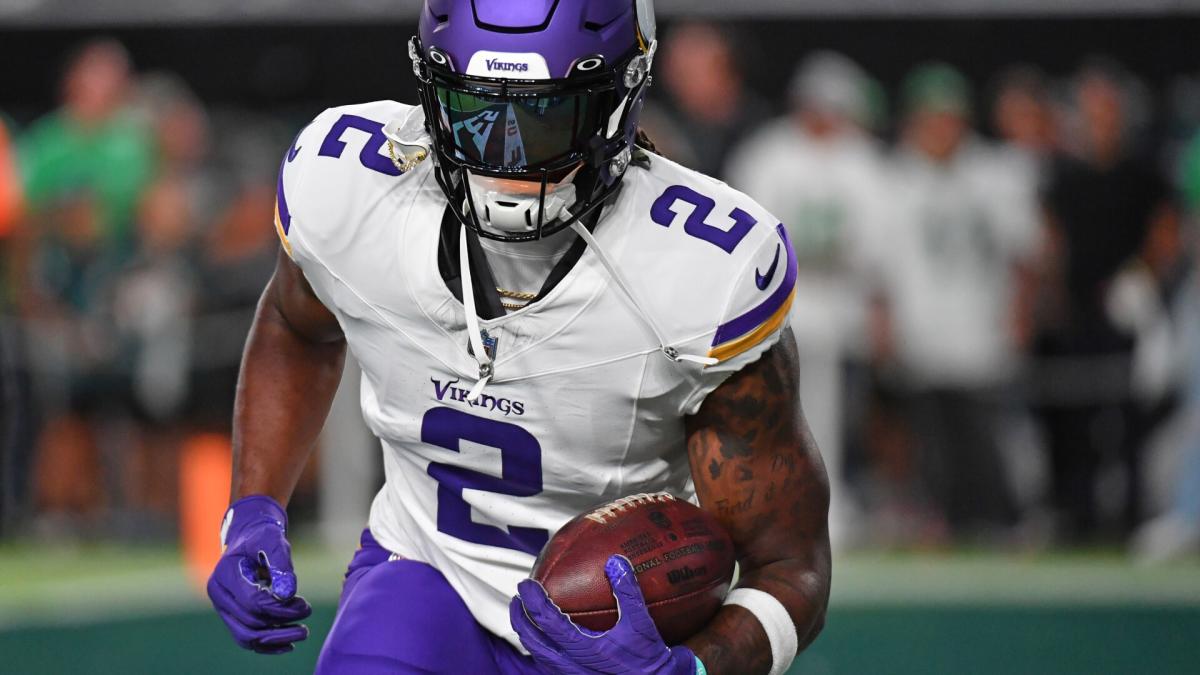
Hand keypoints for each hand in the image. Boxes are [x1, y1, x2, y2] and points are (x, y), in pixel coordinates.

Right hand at [206, 495, 311, 653]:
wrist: (249, 537)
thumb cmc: (262, 536)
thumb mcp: (273, 539)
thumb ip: (280, 563)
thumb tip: (287, 593)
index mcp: (224, 575)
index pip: (253, 602)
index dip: (280, 608)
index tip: (304, 604)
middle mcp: (219, 595)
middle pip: (250, 622)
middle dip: (282, 622)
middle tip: (307, 612)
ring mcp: (224, 608)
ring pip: (247, 636)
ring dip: (276, 638)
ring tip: (303, 631)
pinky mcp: (233, 616)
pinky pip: (247, 638)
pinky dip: (267, 645)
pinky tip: (289, 643)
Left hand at [510, 555, 698, 674]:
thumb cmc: (649, 659)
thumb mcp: (640, 623)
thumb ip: (627, 591)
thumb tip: (615, 562)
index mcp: (583, 648)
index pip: (547, 621)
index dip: (533, 600)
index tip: (526, 584)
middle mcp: (571, 666)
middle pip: (532, 640)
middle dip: (520, 618)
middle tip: (518, 599)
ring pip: (538, 656)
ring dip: (527, 636)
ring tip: (526, 618)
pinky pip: (549, 666)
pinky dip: (541, 650)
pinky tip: (546, 642)